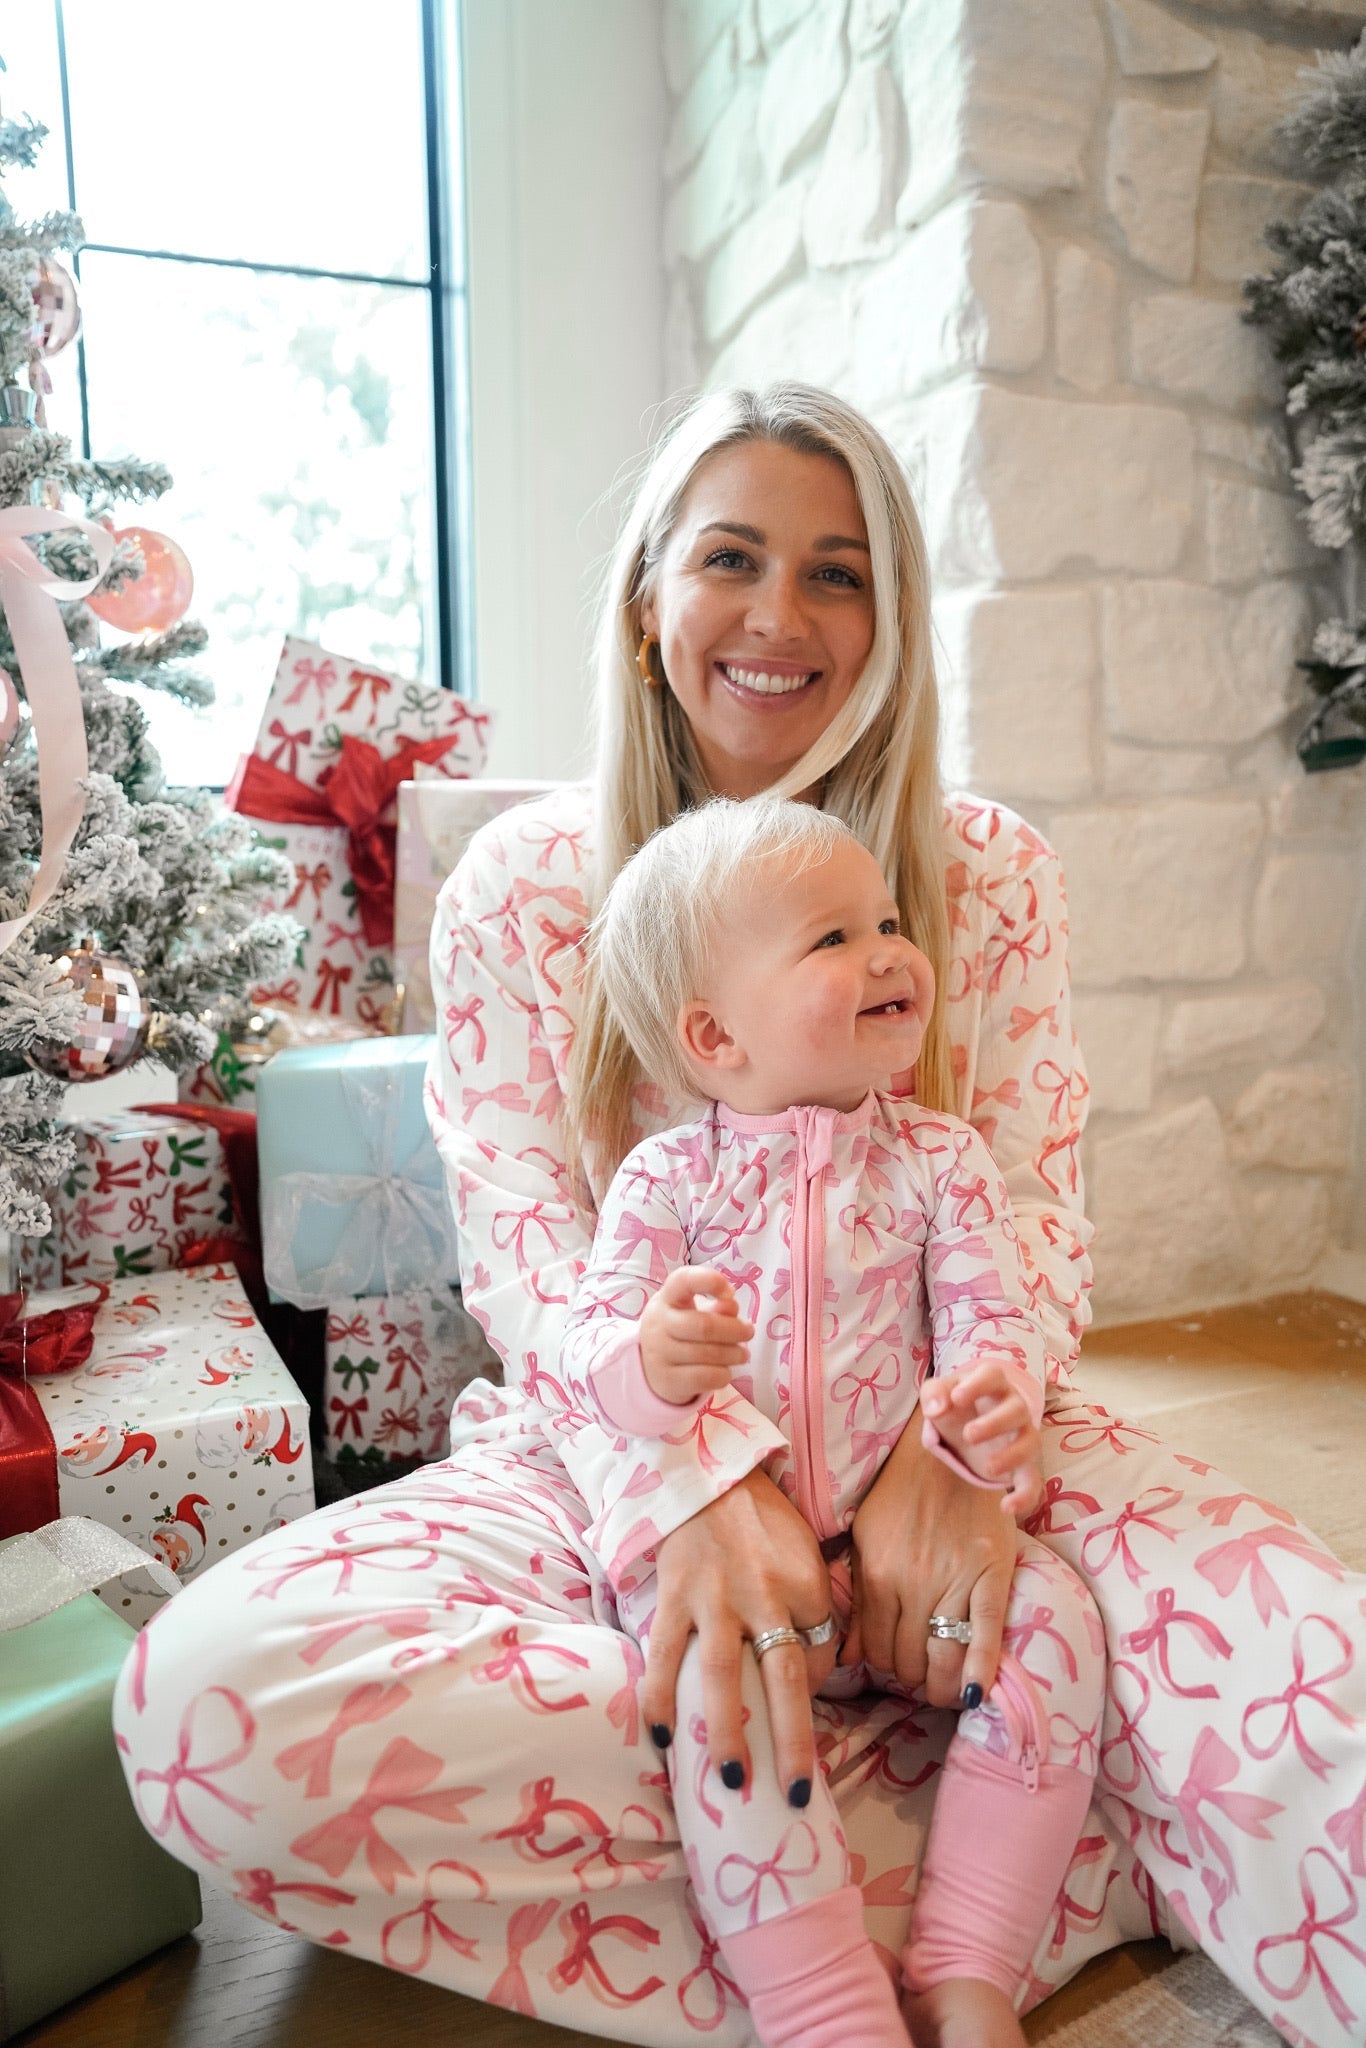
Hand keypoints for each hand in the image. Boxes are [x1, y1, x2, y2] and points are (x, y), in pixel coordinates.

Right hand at [639, 1267, 752, 1404]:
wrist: (650, 1366)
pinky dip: (723, 1375)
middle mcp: (659, 1323)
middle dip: (735, 1330)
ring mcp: (659, 1353)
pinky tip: (726, 1371)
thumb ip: (717, 1306)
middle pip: (705, 1326)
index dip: (710, 1281)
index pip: (683, 1280)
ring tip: (742, 1354)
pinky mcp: (668, 1380)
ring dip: (734, 1354)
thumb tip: (731, 1306)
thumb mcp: (695, 1311)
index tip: (730, 1292)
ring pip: (708, 1354)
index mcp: (668, 1298)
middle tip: (749, 1332)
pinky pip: (705, 1378)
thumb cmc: (681, 1330)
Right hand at [643, 1469, 837, 1798]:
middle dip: (791, 1743)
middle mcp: (765, 1596)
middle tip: (794, 1795)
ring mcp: (715, 1599)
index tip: (802, 1716)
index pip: (821, 1657)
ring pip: (724, 1679)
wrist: (705, 1470)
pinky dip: (662, 1700)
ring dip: (727, 1734)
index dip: (815, 1693)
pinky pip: (666, 1658)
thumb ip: (815, 1608)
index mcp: (806, 1585)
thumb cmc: (762, 1518)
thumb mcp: (807, 1554)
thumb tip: (815, 1671)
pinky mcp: (674, 1597)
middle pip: (785, 1682)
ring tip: (729, 1782)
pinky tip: (662, 1738)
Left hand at [841, 1419, 1017, 1708]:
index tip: (893, 1663)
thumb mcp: (864, 1538)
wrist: (948, 1451)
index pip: (876, 1650)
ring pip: (944, 1658)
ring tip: (944, 1683)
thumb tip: (850, 1655)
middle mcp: (913, 1585)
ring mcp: (953, 1583)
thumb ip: (858, 1596)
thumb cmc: (900, 1493)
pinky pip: (987, 1635)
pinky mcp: (990, 1577)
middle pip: (909, 1661)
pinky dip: (981, 1671)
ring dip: (941, 1682)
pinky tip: (975, 1694)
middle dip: (912, 1676)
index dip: (884, 1665)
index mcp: (878, 1574)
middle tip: (919, 1672)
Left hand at [920, 1359, 1042, 1516]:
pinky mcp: (1024, 1464)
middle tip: (968, 1436)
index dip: (977, 1384)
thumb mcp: (940, 1393)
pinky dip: (1026, 1496)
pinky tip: (1006, 1508)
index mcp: (992, 1384)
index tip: (957, 1397)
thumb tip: (936, 1409)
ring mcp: (1022, 1435)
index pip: (993, 1376)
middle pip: (1017, 1409)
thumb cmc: (956, 1401)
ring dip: (1012, 1456)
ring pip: (1031, 1442)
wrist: (971, 1419)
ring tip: (987, 1469)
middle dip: (995, 1423)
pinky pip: (1033, 1480)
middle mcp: (1014, 1407)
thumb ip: (934, 1393)